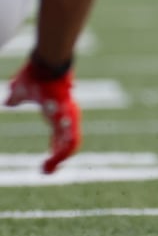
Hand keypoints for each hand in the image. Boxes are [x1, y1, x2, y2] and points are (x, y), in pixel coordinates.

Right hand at [6, 59, 80, 173]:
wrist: (45, 63)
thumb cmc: (35, 74)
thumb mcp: (20, 91)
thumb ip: (16, 98)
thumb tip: (8, 101)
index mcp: (56, 114)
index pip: (60, 135)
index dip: (55, 148)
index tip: (47, 162)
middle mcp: (66, 117)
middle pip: (68, 143)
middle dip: (58, 159)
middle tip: (46, 171)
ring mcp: (69, 117)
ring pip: (71, 144)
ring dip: (60, 159)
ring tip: (48, 169)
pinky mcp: (69, 117)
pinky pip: (71, 140)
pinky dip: (64, 152)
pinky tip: (54, 160)